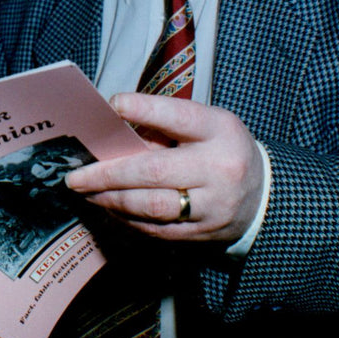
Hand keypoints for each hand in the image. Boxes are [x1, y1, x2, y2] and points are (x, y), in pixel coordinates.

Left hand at [65, 93, 264, 243]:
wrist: (262, 195)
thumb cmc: (221, 150)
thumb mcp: (206, 126)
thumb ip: (166, 127)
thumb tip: (113, 131)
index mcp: (220, 131)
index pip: (180, 117)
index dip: (146, 109)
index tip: (114, 103)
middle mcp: (219, 168)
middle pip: (156, 171)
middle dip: (109, 174)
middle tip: (76, 176)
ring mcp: (213, 205)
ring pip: (153, 206)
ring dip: (113, 199)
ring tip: (88, 192)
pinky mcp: (204, 233)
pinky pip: (157, 229)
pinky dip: (128, 219)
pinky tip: (110, 208)